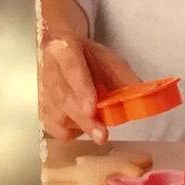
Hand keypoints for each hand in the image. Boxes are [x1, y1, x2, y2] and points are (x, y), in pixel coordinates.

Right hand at [39, 27, 139, 144]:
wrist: (62, 51)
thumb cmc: (88, 57)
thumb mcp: (110, 59)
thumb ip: (124, 78)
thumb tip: (143, 99)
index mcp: (66, 49)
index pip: (73, 70)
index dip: (82, 90)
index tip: (93, 109)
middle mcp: (48, 69)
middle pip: (64, 97)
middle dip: (84, 119)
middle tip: (102, 135)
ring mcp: (41, 90)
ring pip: (56, 115)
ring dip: (80, 125)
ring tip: (98, 125)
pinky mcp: (40, 108)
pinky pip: (52, 128)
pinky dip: (70, 131)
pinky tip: (82, 125)